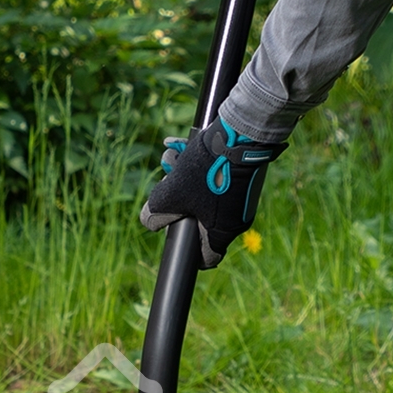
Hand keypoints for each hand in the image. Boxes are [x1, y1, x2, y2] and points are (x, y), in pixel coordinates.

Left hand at [140, 119, 286, 268]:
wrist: (243, 136)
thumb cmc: (206, 172)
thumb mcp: (171, 195)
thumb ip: (156, 213)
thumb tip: (149, 223)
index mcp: (222, 232)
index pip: (207, 257)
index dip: (188, 251)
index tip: (176, 237)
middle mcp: (235, 219)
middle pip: (199, 218)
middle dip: (177, 199)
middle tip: (167, 180)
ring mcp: (241, 198)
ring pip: (202, 192)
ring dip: (183, 176)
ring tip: (171, 156)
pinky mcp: (243, 178)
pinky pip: (213, 176)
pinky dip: (196, 164)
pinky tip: (180, 145)